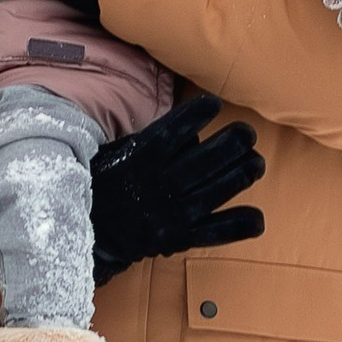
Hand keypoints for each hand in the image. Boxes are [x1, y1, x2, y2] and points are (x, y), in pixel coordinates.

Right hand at [90, 91, 266, 285]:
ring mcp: (173, 213)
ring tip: (256, 162)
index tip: (213, 103)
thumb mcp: (112, 154)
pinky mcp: (180, 238)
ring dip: (244, 173)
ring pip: (219, 189)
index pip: (177, 128)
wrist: (85, 234)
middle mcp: (161, 183)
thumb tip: (188, 131)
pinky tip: (256, 217)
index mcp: (141, 158)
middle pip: (208, 159)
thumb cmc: (100, 186)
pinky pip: (217, 232)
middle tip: (246, 133)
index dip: (199, 112)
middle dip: (235, 142)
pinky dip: (240, 225)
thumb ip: (146, 141)